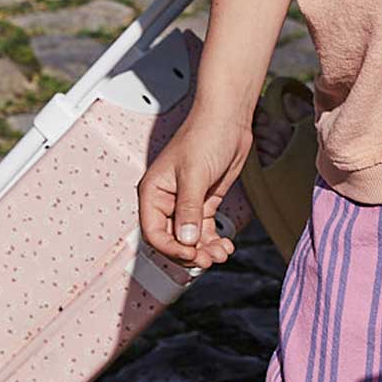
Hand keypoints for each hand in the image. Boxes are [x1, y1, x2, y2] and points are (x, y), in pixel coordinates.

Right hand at [137, 101, 252, 268]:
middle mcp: (166, 201)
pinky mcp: (203, 204)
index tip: (192, 254)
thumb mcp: (195, 175)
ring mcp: (185, 204)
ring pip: (190, 240)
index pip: (154, 233)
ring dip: (205, 251)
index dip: (172, 249)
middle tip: (210, 259)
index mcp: (153, 193)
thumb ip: (189, 210)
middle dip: (191, 254)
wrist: (227, 121)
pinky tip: (226, 246)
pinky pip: (204, 232)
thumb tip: (185, 240)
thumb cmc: (205, 137)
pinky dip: (214, 242)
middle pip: (172, 241)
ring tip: (222, 253)